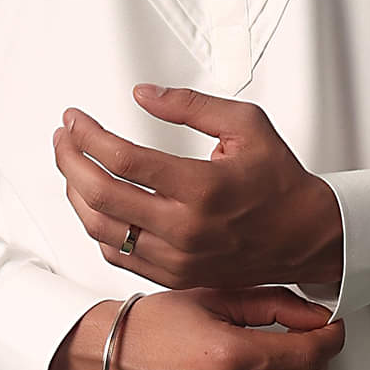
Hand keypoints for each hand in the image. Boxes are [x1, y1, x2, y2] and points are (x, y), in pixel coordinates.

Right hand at [45, 285, 346, 369]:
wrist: (108, 360)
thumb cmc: (153, 327)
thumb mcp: (215, 297)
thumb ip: (273, 303)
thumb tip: (317, 317)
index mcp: (230, 354)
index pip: (311, 353)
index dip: (330, 337)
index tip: (330, 331)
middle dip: (317, 362)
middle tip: (303, 347)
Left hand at [52, 84, 342, 291]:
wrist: (307, 237)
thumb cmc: (279, 180)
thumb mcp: (246, 124)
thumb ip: (190, 105)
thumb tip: (142, 93)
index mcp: (202, 187)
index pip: (123, 159)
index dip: (87, 134)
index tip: (74, 118)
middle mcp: (185, 228)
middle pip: (100, 195)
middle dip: (69, 160)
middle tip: (62, 138)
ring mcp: (177, 258)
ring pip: (100, 229)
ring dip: (75, 194)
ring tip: (72, 167)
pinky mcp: (174, 276)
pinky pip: (117, 254)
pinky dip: (97, 227)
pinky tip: (95, 202)